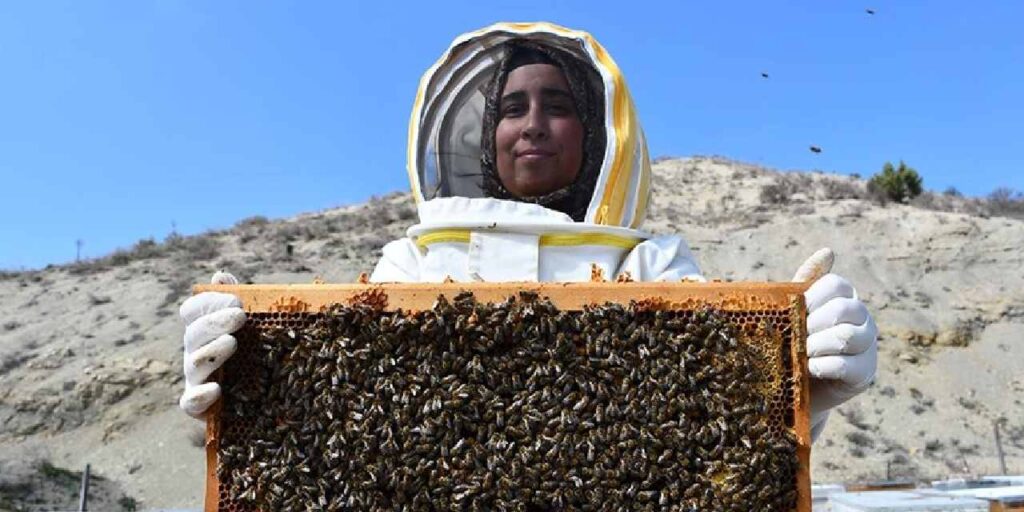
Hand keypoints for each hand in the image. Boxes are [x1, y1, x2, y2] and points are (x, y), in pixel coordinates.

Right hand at [178, 271, 245, 418]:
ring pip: (193, 365)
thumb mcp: (252, 328)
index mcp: (204, 331)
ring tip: (232, 342)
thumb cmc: (253, 356)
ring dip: (211, 351)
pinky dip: (200, 396)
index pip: (192, 310)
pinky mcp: (200, 407)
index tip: (235, 298)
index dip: (208, 301)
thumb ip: (237, 302)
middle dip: (214, 322)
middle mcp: (195, 353)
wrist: (262, 401)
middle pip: (193, 334)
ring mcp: (196, 380)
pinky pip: (190, 403)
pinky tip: (217, 389)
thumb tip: (220, 274)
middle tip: (240, 315)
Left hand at [793, 249, 878, 439]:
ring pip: (847, 336)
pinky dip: (824, 366)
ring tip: (801, 353)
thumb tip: (828, 251)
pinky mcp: (866, 373)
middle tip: (795, 337)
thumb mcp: (793, 310)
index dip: (812, 298)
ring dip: (817, 345)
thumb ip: (805, 282)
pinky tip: (809, 369)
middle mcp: (862, 318)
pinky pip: (848, 365)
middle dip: (813, 323)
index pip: (836, 285)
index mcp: (844, 298)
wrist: (792, 387)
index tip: (793, 313)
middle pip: (843, 309)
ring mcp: (867, 345)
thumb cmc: (790, 341)